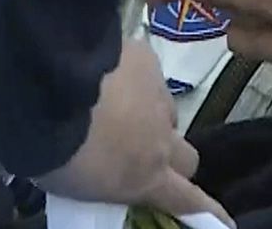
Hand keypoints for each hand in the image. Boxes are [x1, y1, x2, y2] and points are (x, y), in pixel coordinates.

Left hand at [36, 40, 232, 226]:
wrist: (46, 90)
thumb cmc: (53, 151)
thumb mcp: (77, 185)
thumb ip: (105, 181)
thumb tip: (105, 176)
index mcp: (145, 177)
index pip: (188, 202)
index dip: (208, 213)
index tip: (224, 223)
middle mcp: (161, 138)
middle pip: (188, 157)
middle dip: (172, 159)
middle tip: (143, 154)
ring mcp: (157, 95)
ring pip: (165, 112)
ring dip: (147, 117)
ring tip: (112, 107)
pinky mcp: (145, 59)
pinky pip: (145, 73)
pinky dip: (130, 78)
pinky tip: (103, 73)